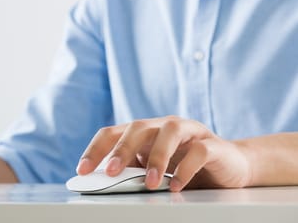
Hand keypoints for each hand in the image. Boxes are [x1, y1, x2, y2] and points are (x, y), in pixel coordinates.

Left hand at [76, 116, 251, 191]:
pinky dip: (185, 168)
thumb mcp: (153, 169)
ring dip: (157, 158)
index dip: (95, 150)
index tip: (82, 170)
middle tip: (112, 172)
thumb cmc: (184, 166)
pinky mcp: (212, 144)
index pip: (113, 133)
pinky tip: (176, 186)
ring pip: (169, 132)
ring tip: (150, 183)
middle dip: (122, 149)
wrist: (229, 165)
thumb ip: (132, 170)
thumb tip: (104, 182)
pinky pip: (198, 151)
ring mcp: (189, 132)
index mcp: (144, 131)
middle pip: (137, 128)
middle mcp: (163, 126)